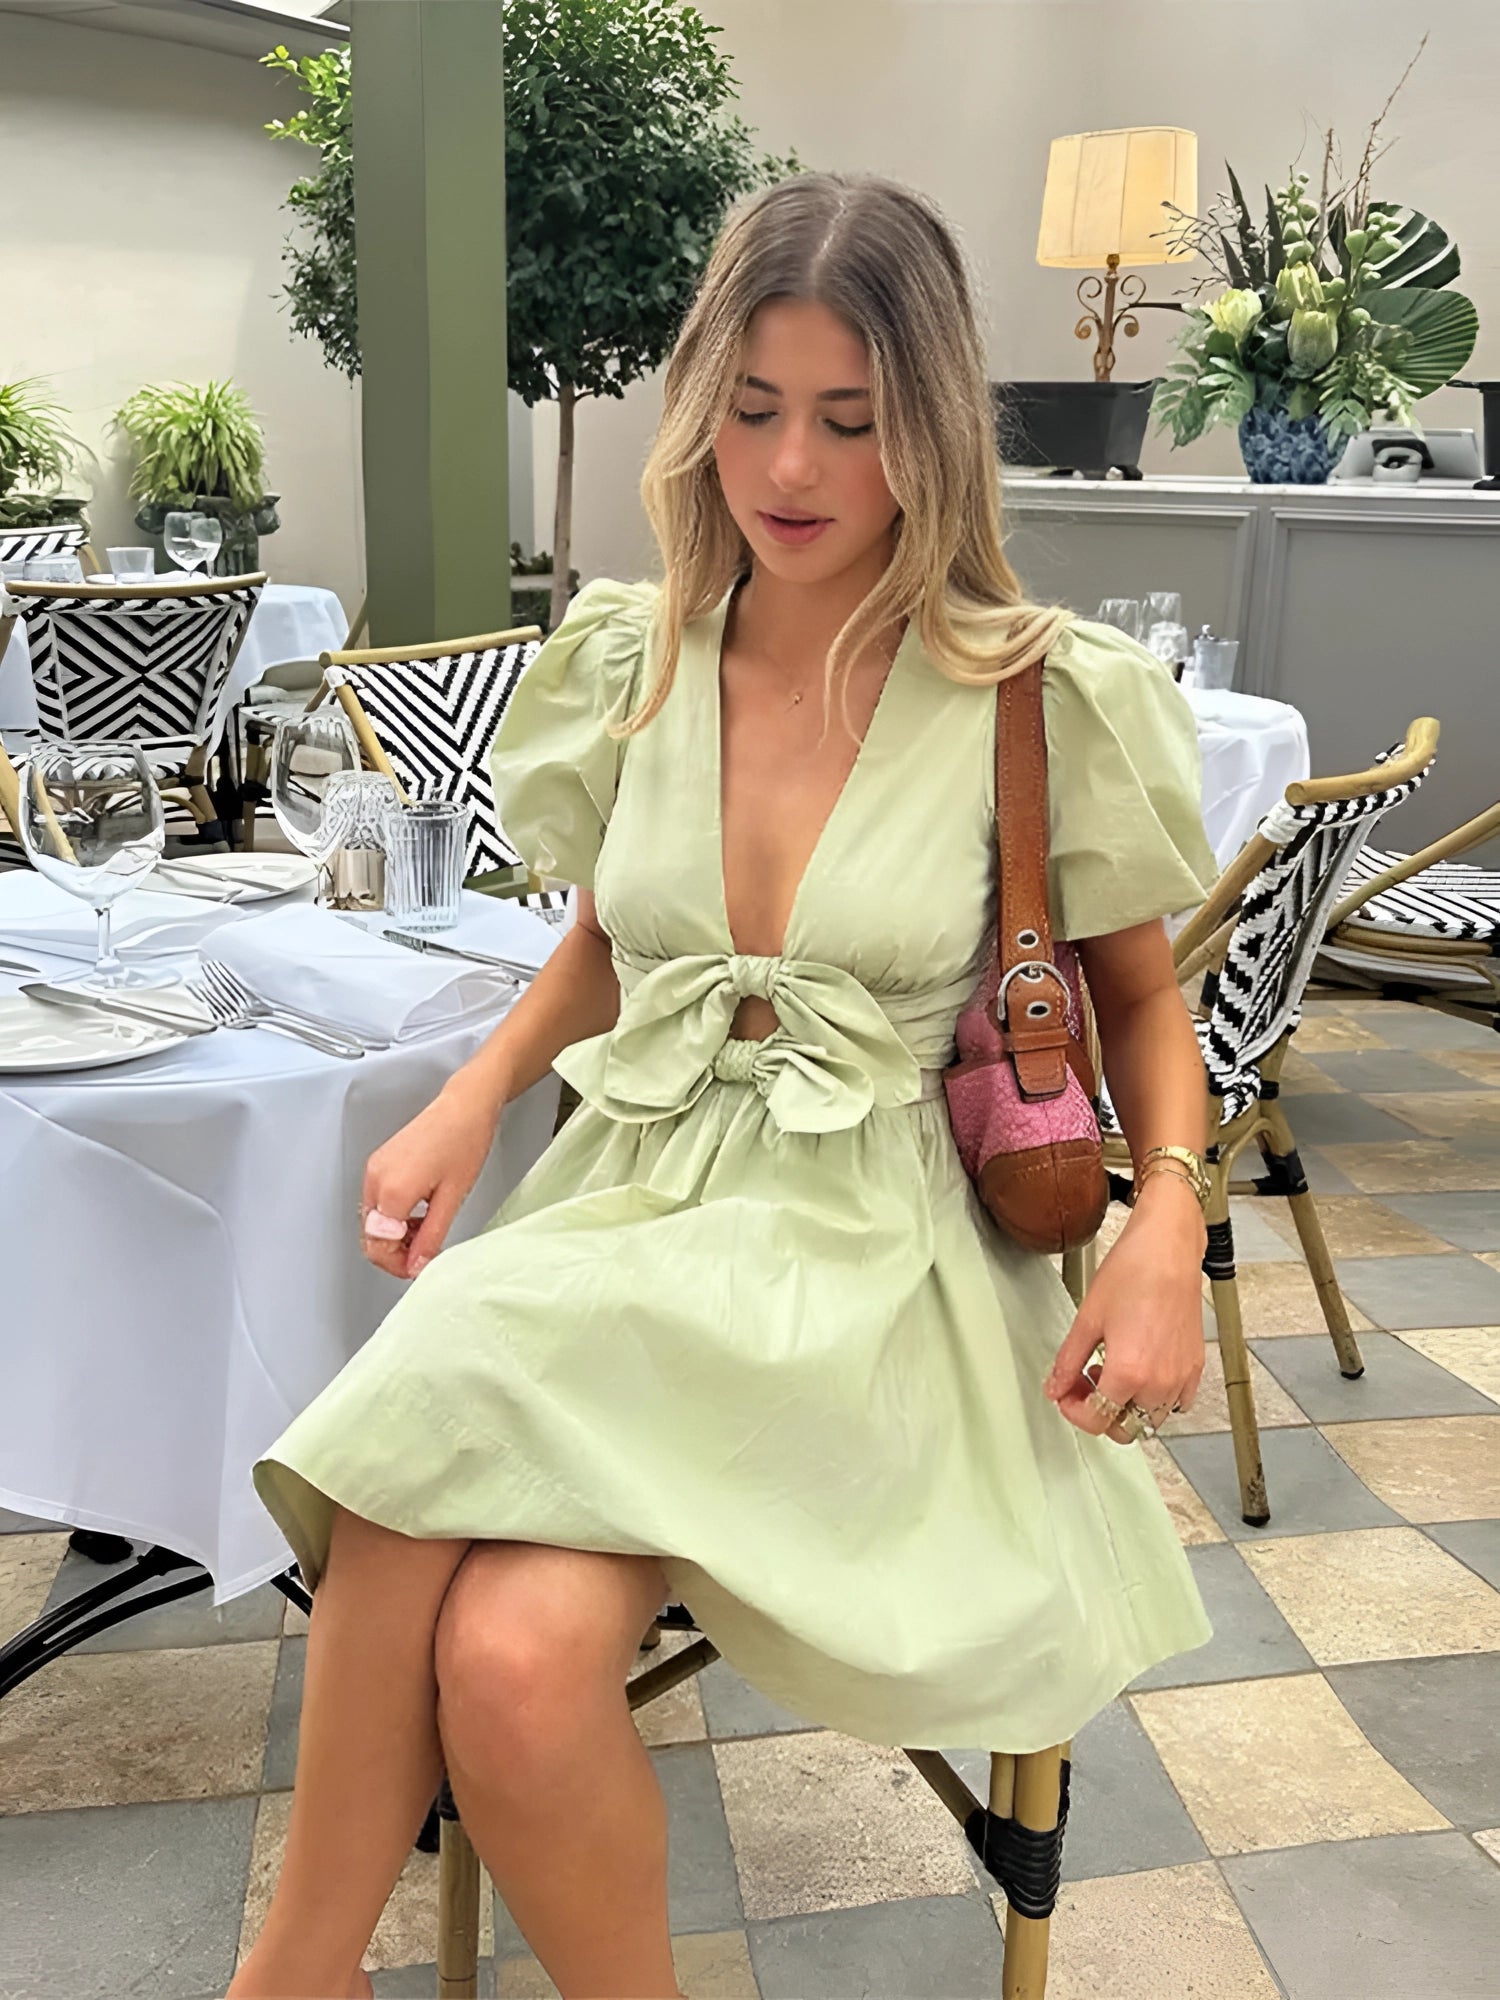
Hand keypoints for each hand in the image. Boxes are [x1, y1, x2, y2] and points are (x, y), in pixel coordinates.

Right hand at [360, 1086, 500, 1280]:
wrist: (465, 1106)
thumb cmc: (465, 1141)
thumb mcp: (453, 1198)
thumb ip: (431, 1236)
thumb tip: (418, 1265)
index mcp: (392, 1190)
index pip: (379, 1245)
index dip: (397, 1265)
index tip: (418, 1269)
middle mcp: (376, 1178)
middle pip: (370, 1235)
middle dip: (394, 1253)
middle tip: (423, 1256)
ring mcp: (375, 1168)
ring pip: (372, 1220)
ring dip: (394, 1235)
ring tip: (426, 1233)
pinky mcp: (379, 1162)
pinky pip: (376, 1201)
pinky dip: (392, 1216)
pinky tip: (417, 1215)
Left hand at [1043, 1176, 1206, 1443]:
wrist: (1168, 1249)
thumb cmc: (1132, 1273)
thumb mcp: (1087, 1319)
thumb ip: (1067, 1362)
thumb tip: (1054, 1387)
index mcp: (1128, 1373)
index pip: (1096, 1420)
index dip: (1072, 1411)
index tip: (1064, 1394)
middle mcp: (1159, 1383)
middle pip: (1124, 1428)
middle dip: (1099, 1413)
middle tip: (1083, 1385)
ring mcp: (1181, 1377)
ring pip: (1151, 1420)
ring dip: (1127, 1407)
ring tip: (1112, 1372)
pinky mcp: (1196, 1367)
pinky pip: (1177, 1404)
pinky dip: (1156, 1399)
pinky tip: (1141, 1372)